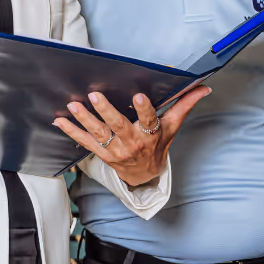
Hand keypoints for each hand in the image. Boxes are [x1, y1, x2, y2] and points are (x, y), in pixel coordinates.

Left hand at [53, 86, 211, 186]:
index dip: (144, 109)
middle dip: (105, 111)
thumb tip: (204, 88)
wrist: (145, 176)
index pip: (149, 120)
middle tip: (94, 95)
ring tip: (73, 105)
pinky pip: (85, 142)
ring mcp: (115, 150)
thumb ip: (185, 104)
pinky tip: (60, 120)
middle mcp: (132, 143)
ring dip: (84, 119)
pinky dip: (71, 131)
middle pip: (118, 126)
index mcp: (150, 134)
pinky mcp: (102, 154)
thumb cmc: (158, 145)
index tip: (138, 96)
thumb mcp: (172, 127)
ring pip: (99, 133)